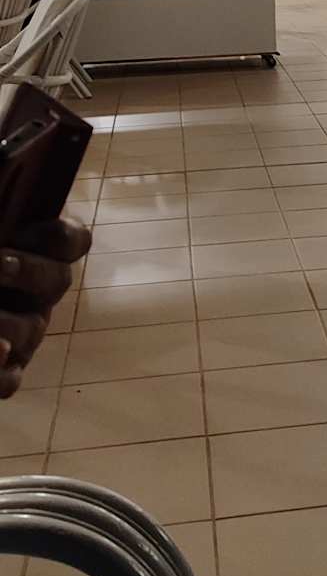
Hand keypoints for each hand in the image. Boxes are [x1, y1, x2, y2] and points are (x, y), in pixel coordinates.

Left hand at [0, 218, 90, 397]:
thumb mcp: (1, 212)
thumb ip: (7, 195)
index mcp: (38, 251)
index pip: (71, 240)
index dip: (60, 235)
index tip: (25, 228)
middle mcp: (39, 292)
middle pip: (57, 281)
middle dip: (28, 271)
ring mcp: (25, 331)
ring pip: (31, 330)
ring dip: (6, 325)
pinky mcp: (8, 367)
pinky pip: (10, 380)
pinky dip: (1, 376)